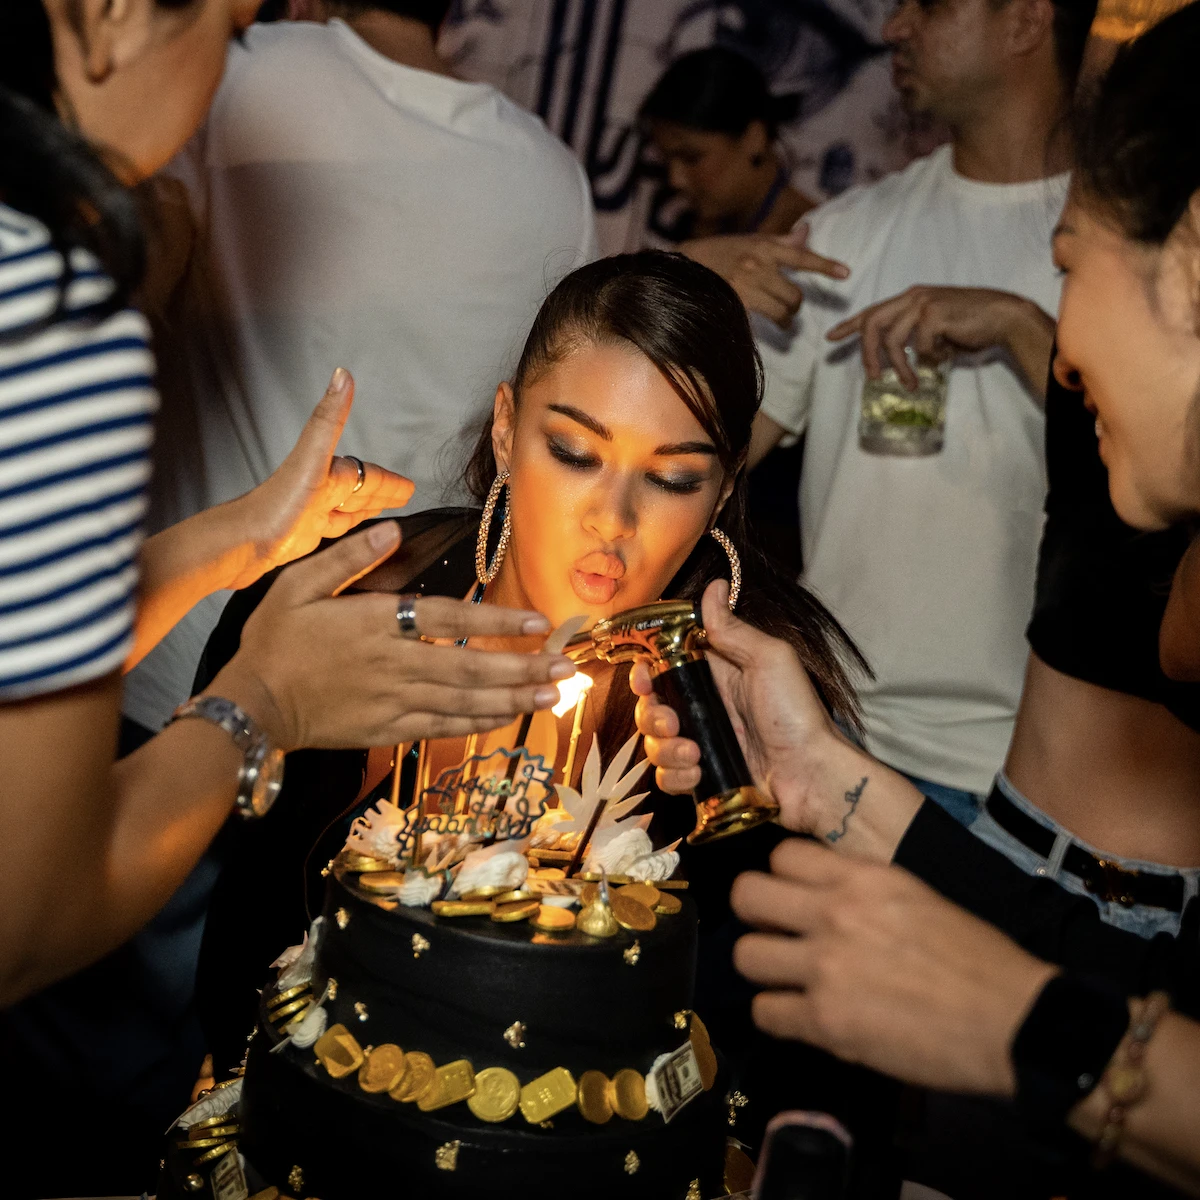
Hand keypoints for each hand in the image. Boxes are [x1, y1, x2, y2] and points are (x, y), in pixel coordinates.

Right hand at [210, 521, 573, 750]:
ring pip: (465, 701)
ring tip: (553, 694)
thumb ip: (348, 559)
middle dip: (523, 667)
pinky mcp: (389, 730)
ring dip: (512, 697)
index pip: (449, 618)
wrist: (251, 705)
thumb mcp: (297, 584)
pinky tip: (507, 717)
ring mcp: (394, 702)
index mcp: (377, 624)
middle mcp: (395, 664)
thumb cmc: (275, 641)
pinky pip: (443, 727)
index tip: (538, 622)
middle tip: (566, 666)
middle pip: (470, 666)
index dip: (497, 619)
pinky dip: (478, 723)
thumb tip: (392, 528)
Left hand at [227, 368, 415, 588]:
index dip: (389, 481)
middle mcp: (319, 489)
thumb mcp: (310, 458)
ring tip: (386, 511)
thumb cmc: (274, 506)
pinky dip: (349, 527)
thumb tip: (342, 375)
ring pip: (348, 508)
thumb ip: (329, 419)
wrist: (241, 543)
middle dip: (382, 491)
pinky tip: (352, 532)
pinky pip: (334, 529)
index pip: (367, 475)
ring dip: (367, 507)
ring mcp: (311, 513)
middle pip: (359, 489)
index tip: (410, 487)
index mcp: (326, 471)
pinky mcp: (302, 536)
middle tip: (405, 495)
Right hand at [630, 580, 921, 858]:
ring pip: (655, 743)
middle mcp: (705, 706)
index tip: (644, 677)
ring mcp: (703, 741)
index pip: (665, 664)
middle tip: (673, 723)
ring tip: (695, 755)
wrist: (812, 777)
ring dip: (665, 750)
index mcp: (718, 673)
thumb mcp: (770, 660)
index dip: (646, 670)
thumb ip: (733, 630)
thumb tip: (714, 586)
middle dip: (652, 715)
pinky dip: (676, 776)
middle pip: (652, 705)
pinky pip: (667, 776)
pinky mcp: (703, 775)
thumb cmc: (797, 715)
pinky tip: (699, 775)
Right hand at [680, 223, 848, 328]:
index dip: (825, 266)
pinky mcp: (734, 304)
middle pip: (794, 295)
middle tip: (790, 309)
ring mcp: (746, 286)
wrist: (682, 266)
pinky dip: (764, 325)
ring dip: (785, 319)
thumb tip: (806, 231)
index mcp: (764, 247)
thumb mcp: (749, 241)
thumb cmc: (717, 253)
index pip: (801, 257)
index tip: (845, 274)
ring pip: (781, 311)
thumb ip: (779, 241)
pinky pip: (760, 321)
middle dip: (795, 305)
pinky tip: (759, 324)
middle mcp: (758, 265)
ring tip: (782, 321)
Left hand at [731, 839, 1056, 1094]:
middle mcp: (834, 913)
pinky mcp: (826, 1022)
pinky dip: (779, 1017)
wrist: (1014, 1021)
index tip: (793, 896)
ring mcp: (824, 967)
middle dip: (755, 915)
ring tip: (787, 980)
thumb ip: (862, 892)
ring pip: (745, 955)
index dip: (782, 877)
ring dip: (763, 969)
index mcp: (862, 877)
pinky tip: (802, 1018)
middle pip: (746, 895)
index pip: (781, 855)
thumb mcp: (916, 897)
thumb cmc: (977, 959)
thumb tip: (824, 897)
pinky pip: (765, 1012)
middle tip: (776, 934)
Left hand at [827, 285, 1054, 394]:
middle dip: (867, 354)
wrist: (1003, 316)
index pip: (872, 311)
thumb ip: (913, 335)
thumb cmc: (971, 324)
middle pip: (872, 324)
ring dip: (901, 367)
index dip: (850, 325)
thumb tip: (896, 358)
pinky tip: (945, 356)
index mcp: (911, 298)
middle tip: (874, 376)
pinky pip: (920, 346)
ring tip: (910, 382)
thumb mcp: (935, 328)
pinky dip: (930, 358)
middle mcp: (913, 296)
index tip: (831, 337)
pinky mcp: (934, 315)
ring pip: (893, 341)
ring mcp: (923, 303)